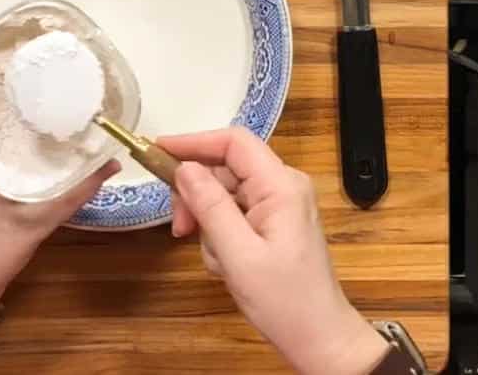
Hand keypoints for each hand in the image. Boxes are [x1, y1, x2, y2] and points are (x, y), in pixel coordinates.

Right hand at [159, 128, 388, 374]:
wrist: (318, 336)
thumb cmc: (285, 300)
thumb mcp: (238, 255)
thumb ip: (210, 207)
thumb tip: (185, 168)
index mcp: (281, 185)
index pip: (234, 142)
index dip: (194, 142)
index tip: (158, 152)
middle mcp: (284, 186)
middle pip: (226, 168)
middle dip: (197, 194)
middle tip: (180, 228)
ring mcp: (280, 205)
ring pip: (226, 194)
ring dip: (209, 222)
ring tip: (216, 258)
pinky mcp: (274, 223)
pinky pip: (236, 214)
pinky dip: (221, 235)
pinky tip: (226, 263)